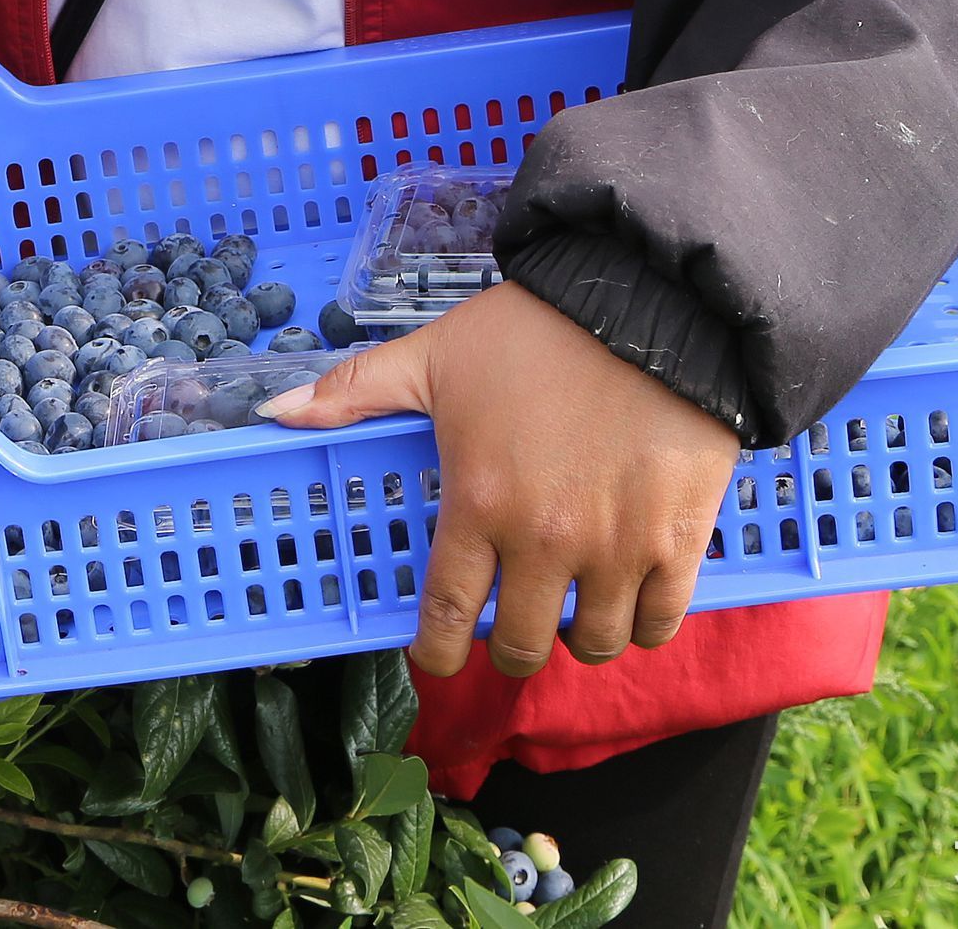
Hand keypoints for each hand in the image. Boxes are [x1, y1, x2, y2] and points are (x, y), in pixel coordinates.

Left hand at [271, 281, 739, 679]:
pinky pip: (662, 621)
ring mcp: (618, 547)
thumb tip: (277, 411)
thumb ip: (356, 391)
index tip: (438, 657)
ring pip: (596, 643)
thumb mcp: (435, 356)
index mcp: (480, 503)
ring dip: (580, 639)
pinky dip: (646, 623)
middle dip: (512, 649)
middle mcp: (546, 540)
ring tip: (575, 614)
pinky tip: (631, 600)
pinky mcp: (680, 540)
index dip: (438, 653)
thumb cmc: (536, 330)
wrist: (648, 300)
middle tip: (513, 629)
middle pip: (524, 646)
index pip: (447, 615)